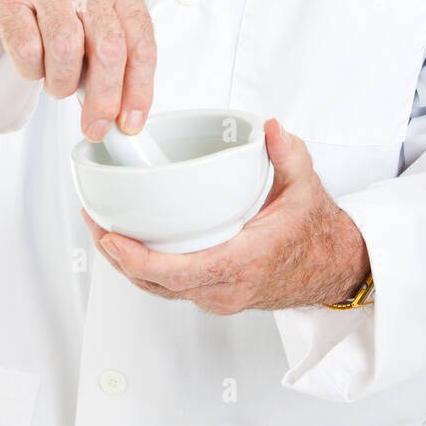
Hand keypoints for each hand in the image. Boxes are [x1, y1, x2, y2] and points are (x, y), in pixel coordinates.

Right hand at [0, 0, 155, 137]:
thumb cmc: (64, 0)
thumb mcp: (101, 15)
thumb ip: (119, 55)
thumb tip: (126, 113)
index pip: (142, 42)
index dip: (139, 89)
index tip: (130, 122)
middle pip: (108, 49)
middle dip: (104, 98)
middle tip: (95, 125)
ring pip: (66, 51)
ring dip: (63, 83)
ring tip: (59, 84)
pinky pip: (28, 51)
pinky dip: (32, 72)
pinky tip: (36, 66)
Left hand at [80, 119, 370, 312]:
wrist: (332, 267)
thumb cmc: (314, 230)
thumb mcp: (306, 186)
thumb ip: (289, 154)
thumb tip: (270, 128)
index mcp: (244, 262)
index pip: (181, 272)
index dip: (139, 260)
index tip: (112, 237)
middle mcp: (226, 288)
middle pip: (157, 284)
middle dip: (117, 256)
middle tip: (93, 221)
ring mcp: (218, 297)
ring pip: (158, 290)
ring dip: (125, 264)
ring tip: (101, 228)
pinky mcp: (212, 296)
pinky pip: (169, 288)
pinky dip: (143, 269)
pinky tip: (128, 243)